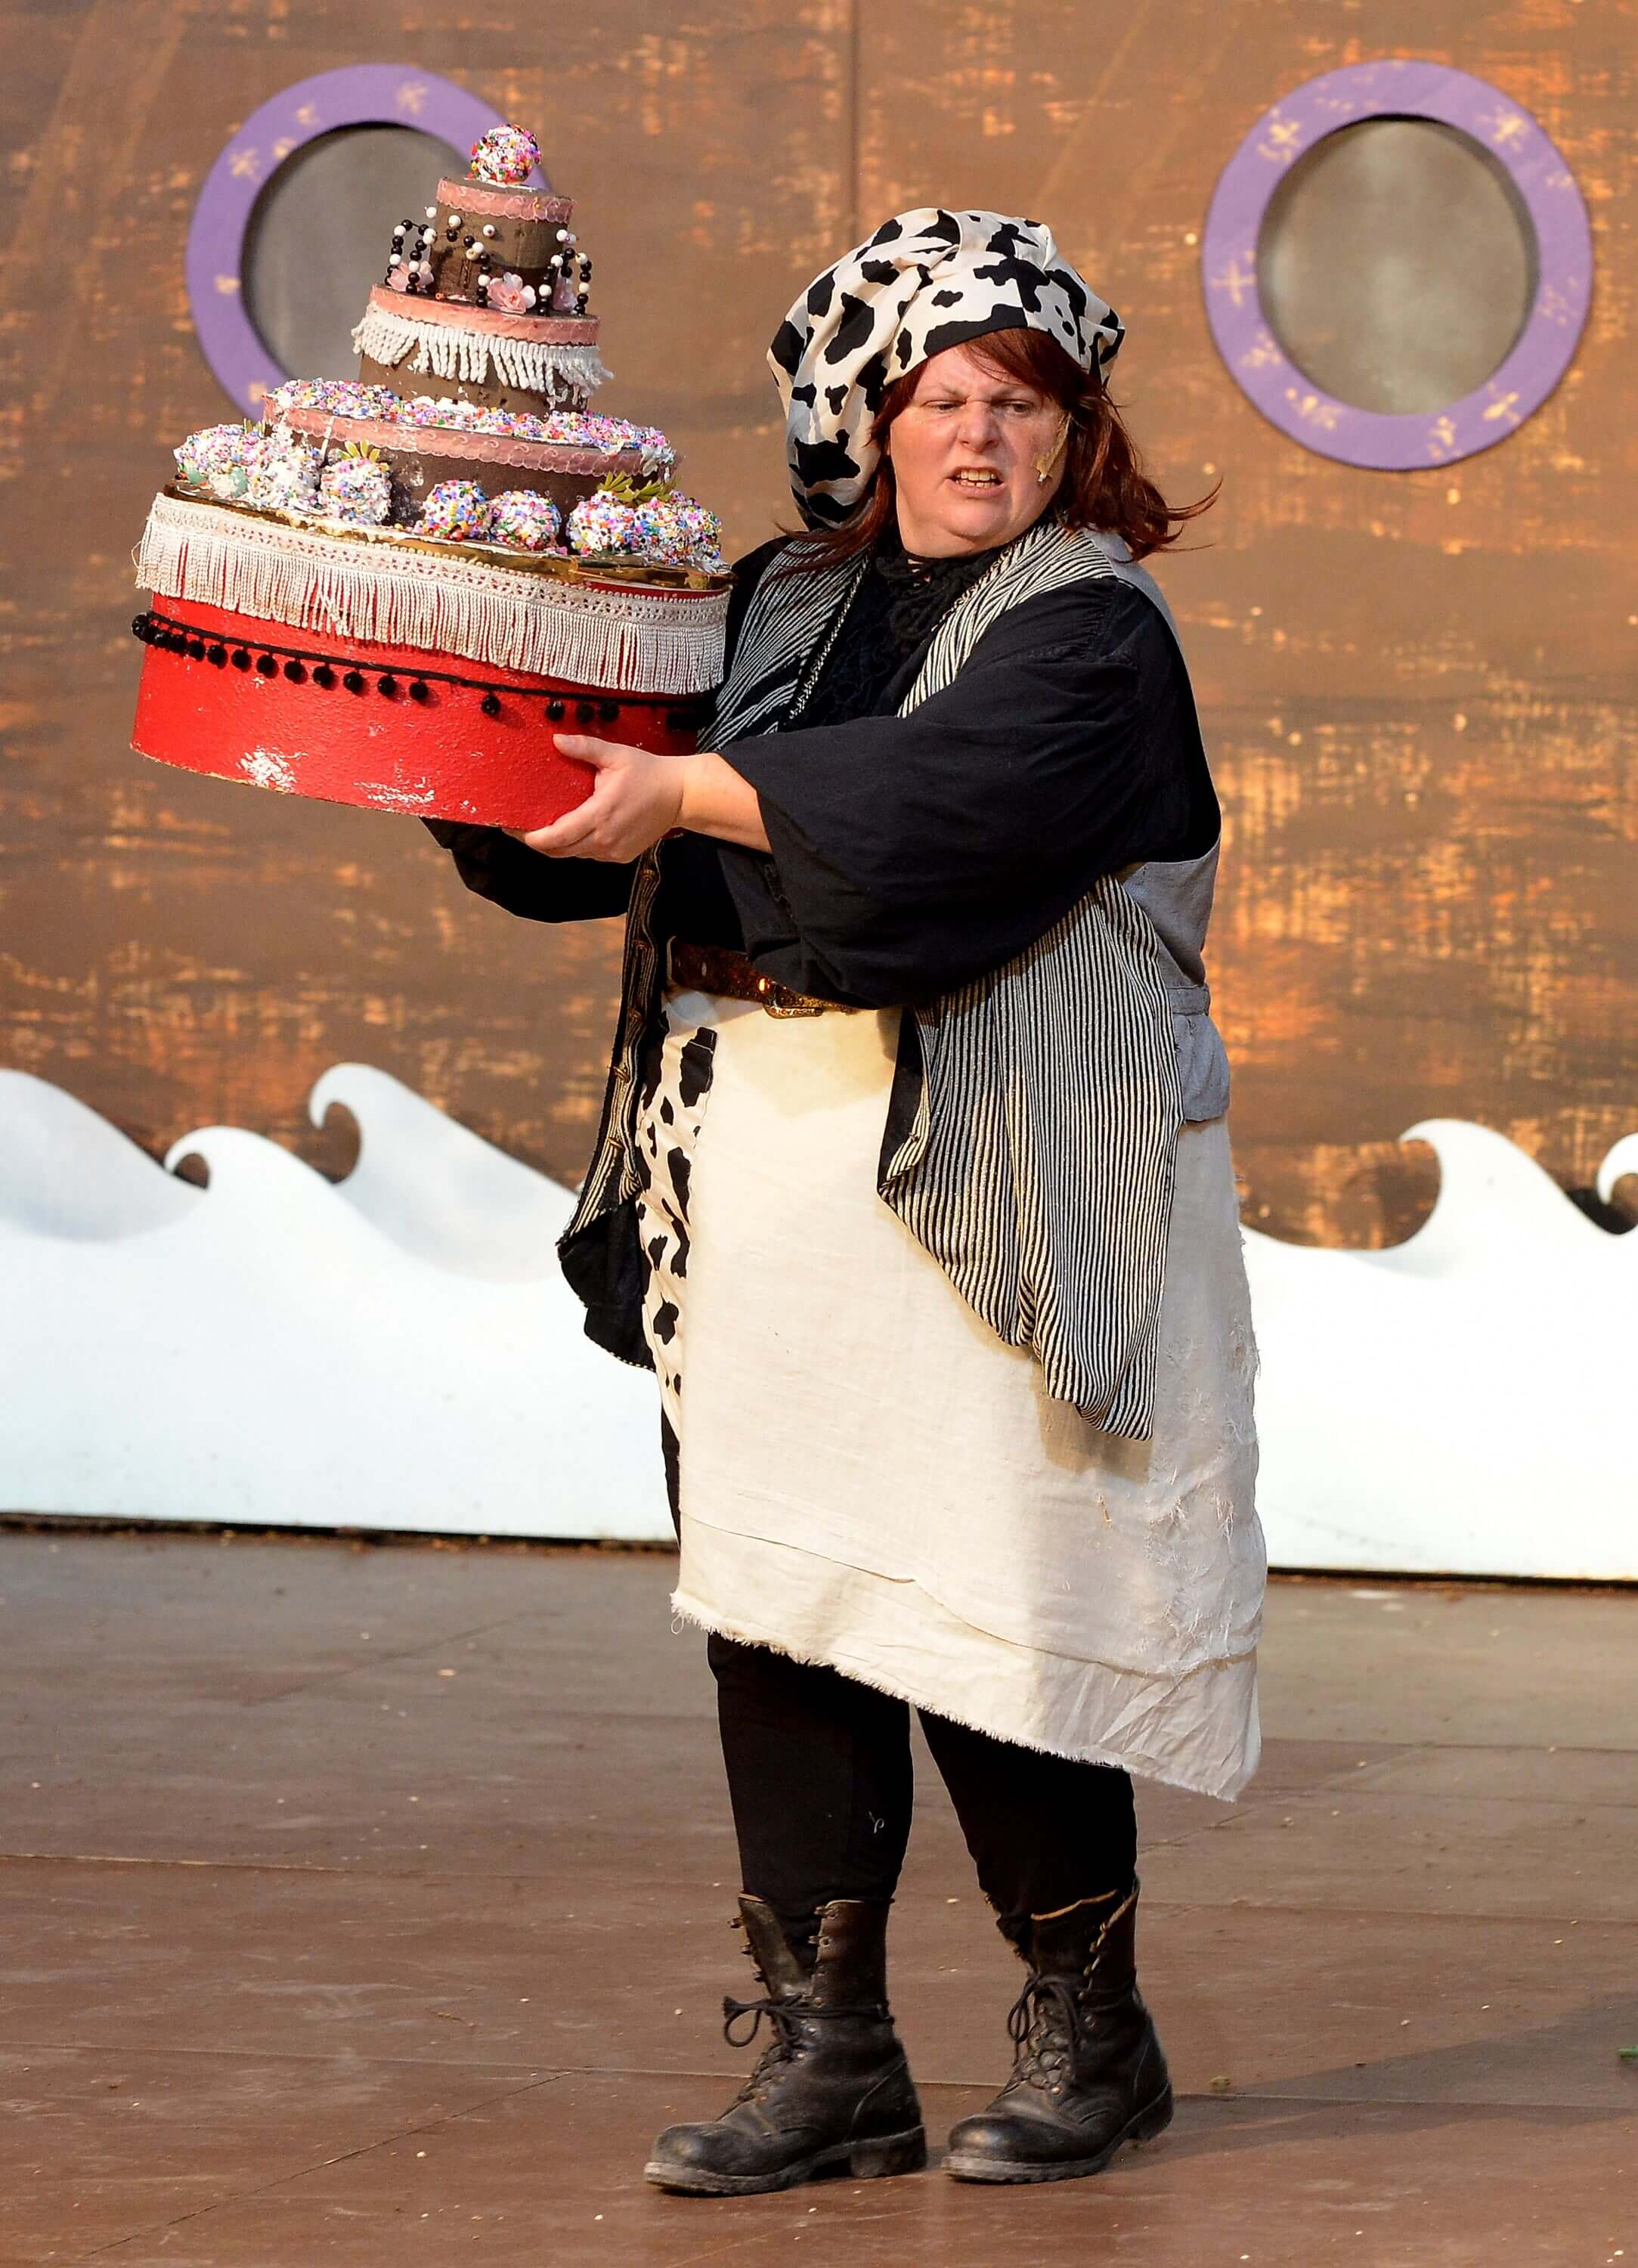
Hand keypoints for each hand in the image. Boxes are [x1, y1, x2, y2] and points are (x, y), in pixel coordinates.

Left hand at [511, 734, 685, 862]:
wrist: (680, 796)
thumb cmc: (648, 773)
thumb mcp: (616, 755)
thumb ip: (585, 748)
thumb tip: (556, 739)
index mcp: (599, 815)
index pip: (557, 837)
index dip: (533, 838)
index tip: (515, 829)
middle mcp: (604, 839)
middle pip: (560, 851)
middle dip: (539, 843)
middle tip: (522, 828)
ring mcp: (613, 851)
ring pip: (574, 854)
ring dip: (558, 845)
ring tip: (544, 828)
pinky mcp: (620, 856)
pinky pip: (590, 854)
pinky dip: (578, 845)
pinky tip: (574, 830)